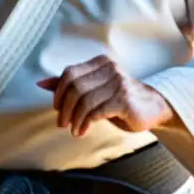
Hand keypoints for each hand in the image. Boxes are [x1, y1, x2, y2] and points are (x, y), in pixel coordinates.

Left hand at [37, 55, 174, 137]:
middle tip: (62, 123)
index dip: (58, 92)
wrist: (153, 107)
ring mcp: (118, 83)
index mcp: (100, 62)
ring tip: (73, 130)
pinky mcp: (124, 99)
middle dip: (65, 108)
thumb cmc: (119, 98)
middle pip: (75, 87)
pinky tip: (83, 131)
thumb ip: (71, 85)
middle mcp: (109, 68)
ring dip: (75, 119)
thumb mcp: (94, 89)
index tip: (57, 108)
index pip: (69, 73)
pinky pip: (96, 111)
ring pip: (84, 100)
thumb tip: (40, 83)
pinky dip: (85, 123)